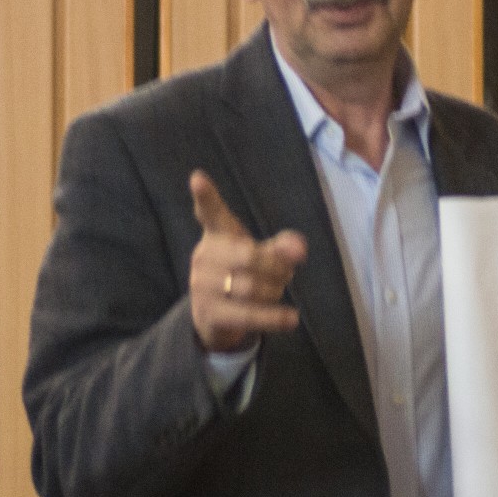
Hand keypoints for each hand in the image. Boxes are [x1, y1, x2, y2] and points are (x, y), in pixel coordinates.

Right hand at [188, 170, 307, 353]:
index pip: (211, 212)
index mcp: (217, 234)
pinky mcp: (209, 314)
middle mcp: (204, 257)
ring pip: (251, 287)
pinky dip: (274, 317)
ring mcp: (202, 286)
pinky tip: (291, 318)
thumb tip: (299, 248)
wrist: (214, 318)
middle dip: (277, 267)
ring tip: (276, 293)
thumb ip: (282, 248)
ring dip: (275, 291)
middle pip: (249, 256)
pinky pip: (248, 314)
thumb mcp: (262, 256)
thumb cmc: (241, 275)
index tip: (198, 178)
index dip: (205, 196)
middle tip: (287, 273)